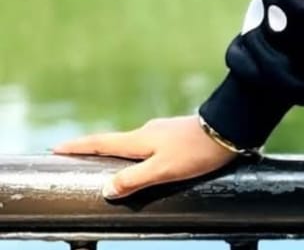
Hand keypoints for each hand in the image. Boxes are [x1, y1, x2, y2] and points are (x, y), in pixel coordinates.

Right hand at [51, 115, 239, 199]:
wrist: (232, 128)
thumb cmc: (197, 150)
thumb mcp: (162, 170)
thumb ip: (133, 180)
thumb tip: (106, 189)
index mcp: (140, 139)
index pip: (101, 142)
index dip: (78, 147)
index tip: (56, 148)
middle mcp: (149, 132)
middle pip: (115, 143)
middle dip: (95, 151)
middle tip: (75, 160)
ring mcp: (164, 132)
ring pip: (134, 146)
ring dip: (118, 155)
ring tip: (106, 167)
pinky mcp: (178, 137)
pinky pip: (149, 148)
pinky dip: (138, 157)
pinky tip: (144, 166)